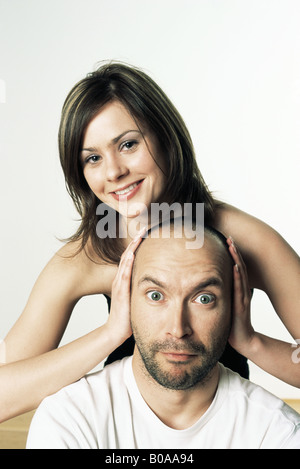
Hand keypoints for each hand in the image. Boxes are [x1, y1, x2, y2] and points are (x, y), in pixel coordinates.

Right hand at [106, 229, 145, 345]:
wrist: (116, 331)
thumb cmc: (127, 314)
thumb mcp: (137, 295)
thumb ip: (142, 286)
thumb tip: (155, 279)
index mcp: (125, 278)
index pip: (132, 256)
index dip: (139, 244)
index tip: (148, 233)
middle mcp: (120, 277)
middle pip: (128, 253)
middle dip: (136, 240)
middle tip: (145, 227)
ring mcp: (119, 284)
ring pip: (125, 260)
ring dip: (132, 247)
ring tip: (139, 235)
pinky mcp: (120, 292)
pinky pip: (123, 274)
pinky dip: (127, 263)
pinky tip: (131, 253)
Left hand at [227, 237, 254, 354]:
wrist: (242, 340)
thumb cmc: (230, 323)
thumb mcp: (222, 304)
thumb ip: (217, 294)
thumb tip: (202, 286)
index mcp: (235, 289)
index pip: (233, 268)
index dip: (230, 255)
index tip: (224, 242)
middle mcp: (240, 290)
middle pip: (238, 267)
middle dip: (233, 252)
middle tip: (228, 238)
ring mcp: (242, 297)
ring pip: (240, 274)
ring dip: (236, 259)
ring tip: (232, 246)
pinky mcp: (241, 305)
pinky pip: (240, 288)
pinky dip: (237, 276)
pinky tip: (234, 266)